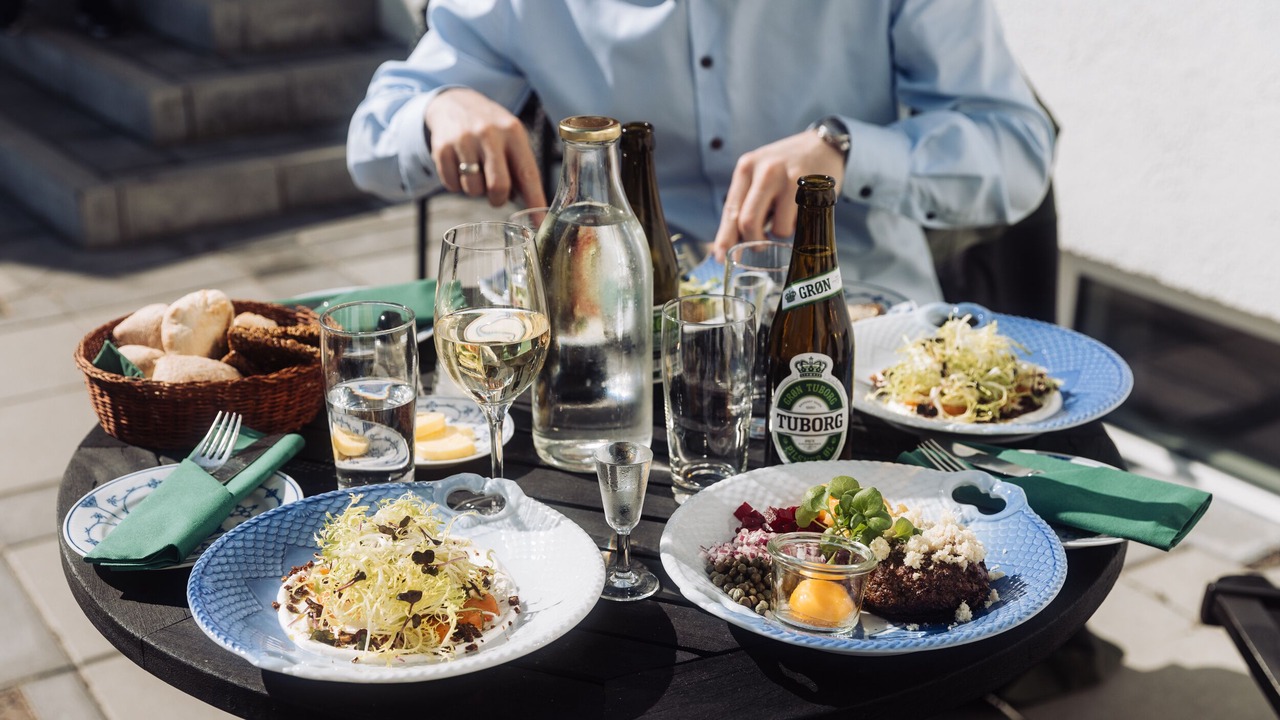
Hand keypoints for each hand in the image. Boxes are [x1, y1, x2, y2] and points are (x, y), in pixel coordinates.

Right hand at [423, 87, 547, 207]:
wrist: (454, 103)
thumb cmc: (490, 128)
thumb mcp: (511, 137)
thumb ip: (520, 167)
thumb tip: (533, 206)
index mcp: (513, 132)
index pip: (527, 173)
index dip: (534, 201)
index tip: (540, 222)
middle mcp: (489, 134)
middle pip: (498, 186)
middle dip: (498, 199)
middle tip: (496, 196)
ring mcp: (463, 141)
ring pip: (473, 189)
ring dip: (476, 191)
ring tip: (477, 174)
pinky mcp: (442, 149)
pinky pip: (452, 186)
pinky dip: (457, 185)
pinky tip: (460, 168)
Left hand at [712, 129, 845, 258]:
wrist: (823, 145)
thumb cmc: (786, 167)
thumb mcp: (760, 174)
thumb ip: (746, 202)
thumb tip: (731, 243)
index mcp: (746, 168)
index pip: (730, 210)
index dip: (725, 238)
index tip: (720, 257)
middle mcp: (764, 171)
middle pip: (748, 221)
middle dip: (752, 242)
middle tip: (760, 246)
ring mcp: (788, 178)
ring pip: (776, 228)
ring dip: (780, 233)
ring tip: (787, 217)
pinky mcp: (810, 188)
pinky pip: (798, 224)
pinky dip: (797, 226)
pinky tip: (801, 211)